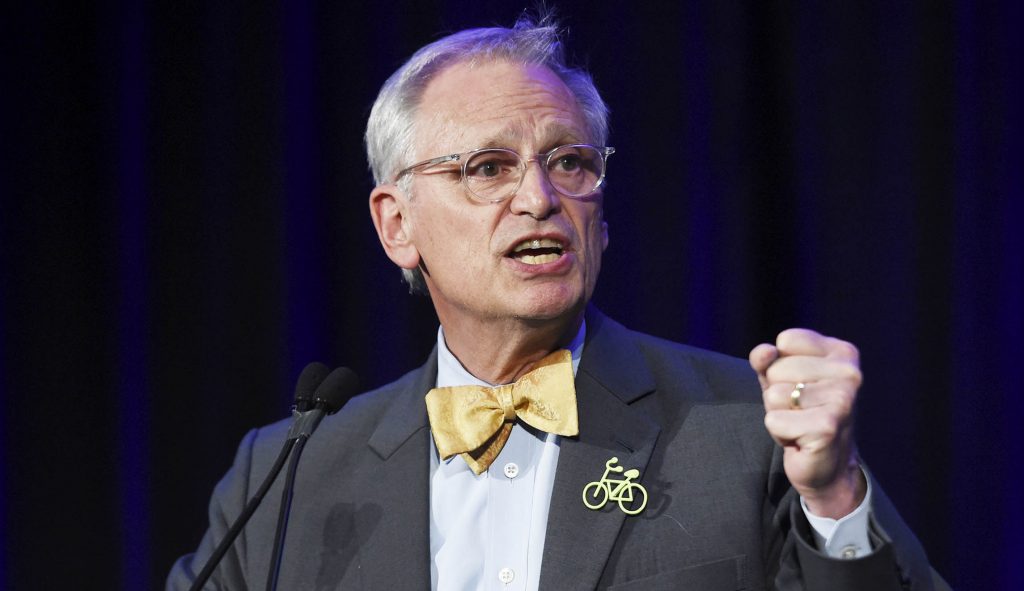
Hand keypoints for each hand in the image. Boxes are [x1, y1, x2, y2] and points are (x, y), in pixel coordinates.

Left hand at [749, 329, 866, 518]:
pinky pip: (774, 420)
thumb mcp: (780, 379)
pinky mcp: (827, 427)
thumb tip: (763, 352)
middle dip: (777, 393)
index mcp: (842, 354)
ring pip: (773, 395)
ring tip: (800, 424)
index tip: (799, 385)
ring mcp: (841, 400)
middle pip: (777, 369)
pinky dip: (779, 433)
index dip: (779, 365)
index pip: (786, 340)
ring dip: (778, 414)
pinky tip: (800, 439)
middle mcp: (849, 373)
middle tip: (800, 411)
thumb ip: (767, 360)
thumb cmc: (802, 414)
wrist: (828, 465)